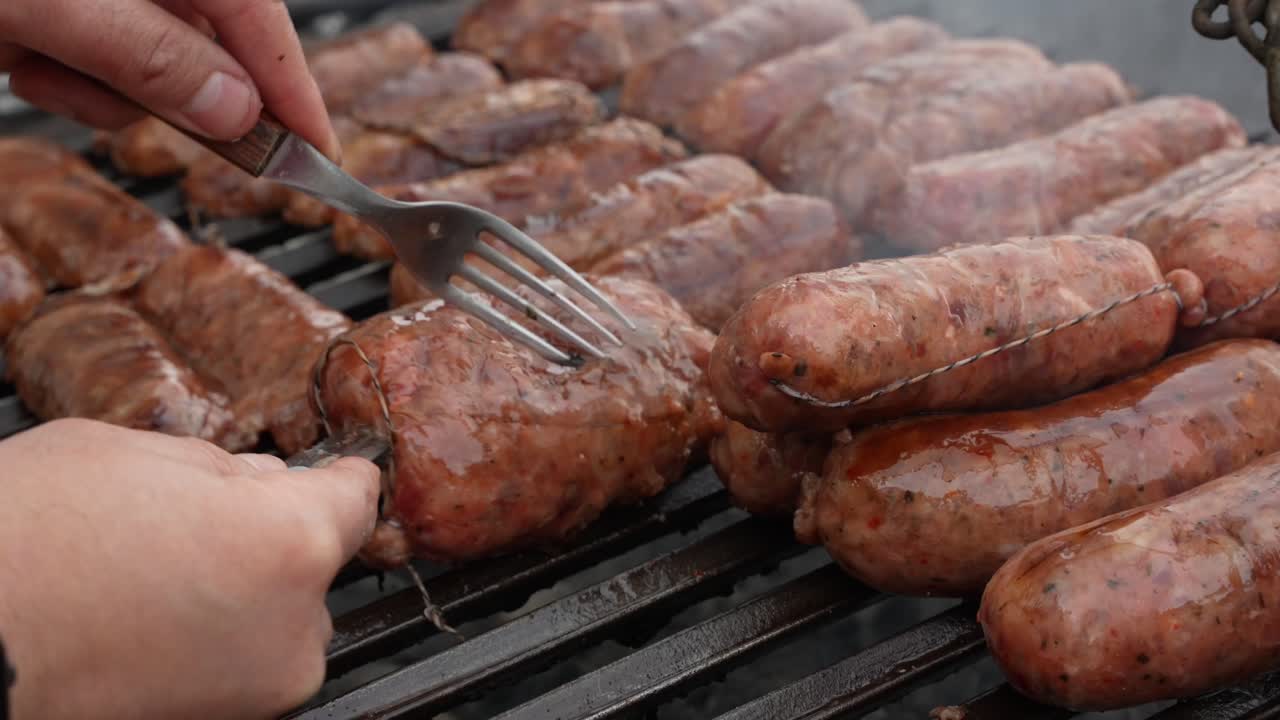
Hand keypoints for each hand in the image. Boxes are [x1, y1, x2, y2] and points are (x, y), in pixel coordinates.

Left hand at [0, 0, 340, 158]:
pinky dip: (60, 75)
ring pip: (144, 61)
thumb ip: (151, 56)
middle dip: (176, 89)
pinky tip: (22, 57)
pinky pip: (89, 58)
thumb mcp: (50, 3)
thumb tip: (238, 110)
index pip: (262, 18)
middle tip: (147, 114)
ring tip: (41, 63)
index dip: (295, 91)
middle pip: (206, 41)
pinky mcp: (53, 9)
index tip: (319, 156)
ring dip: (101, 85)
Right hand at [0, 418, 379, 719]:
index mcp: (291, 541)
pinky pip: (245, 658)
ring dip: (246, 592)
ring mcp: (261, 687)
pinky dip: (218, 636)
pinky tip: (152, 614)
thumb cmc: (26, 543)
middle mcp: (296, 626)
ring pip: (281, 615)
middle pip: (314, 560)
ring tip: (158, 574)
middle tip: (198, 522)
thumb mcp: (130, 454)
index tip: (339, 474)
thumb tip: (258, 482)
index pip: (356, 500)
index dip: (342, 477)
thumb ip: (222, 468)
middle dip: (273, 535)